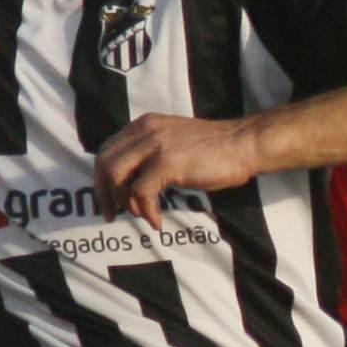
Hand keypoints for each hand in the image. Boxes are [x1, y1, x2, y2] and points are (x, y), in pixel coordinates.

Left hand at [94, 112, 266, 226]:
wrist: (244, 143)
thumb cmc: (216, 149)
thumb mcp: (175, 141)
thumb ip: (152, 152)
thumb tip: (134, 182)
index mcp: (144, 125)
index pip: (107, 150)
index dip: (101, 178)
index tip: (107, 200)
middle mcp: (145, 130)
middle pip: (104, 162)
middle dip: (103, 193)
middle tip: (111, 215)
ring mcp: (155, 145)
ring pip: (116, 176)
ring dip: (123, 202)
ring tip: (139, 217)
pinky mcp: (168, 162)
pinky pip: (142, 192)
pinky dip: (146, 211)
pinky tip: (157, 221)